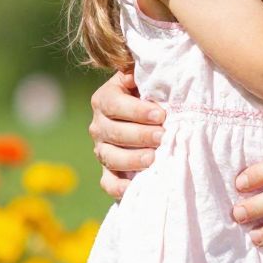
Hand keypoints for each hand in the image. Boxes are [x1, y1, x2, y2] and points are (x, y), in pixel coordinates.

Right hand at [89, 69, 165, 199]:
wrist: (152, 122)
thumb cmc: (153, 97)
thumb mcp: (146, 82)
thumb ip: (143, 74)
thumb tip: (134, 74)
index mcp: (105, 99)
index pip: (114, 104)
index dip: (136, 110)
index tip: (160, 114)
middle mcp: (99, 125)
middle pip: (113, 132)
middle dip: (140, 135)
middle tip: (163, 136)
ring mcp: (102, 150)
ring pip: (111, 157)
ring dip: (132, 159)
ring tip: (154, 159)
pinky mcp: (109, 173)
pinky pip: (109, 183)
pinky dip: (119, 188)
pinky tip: (134, 187)